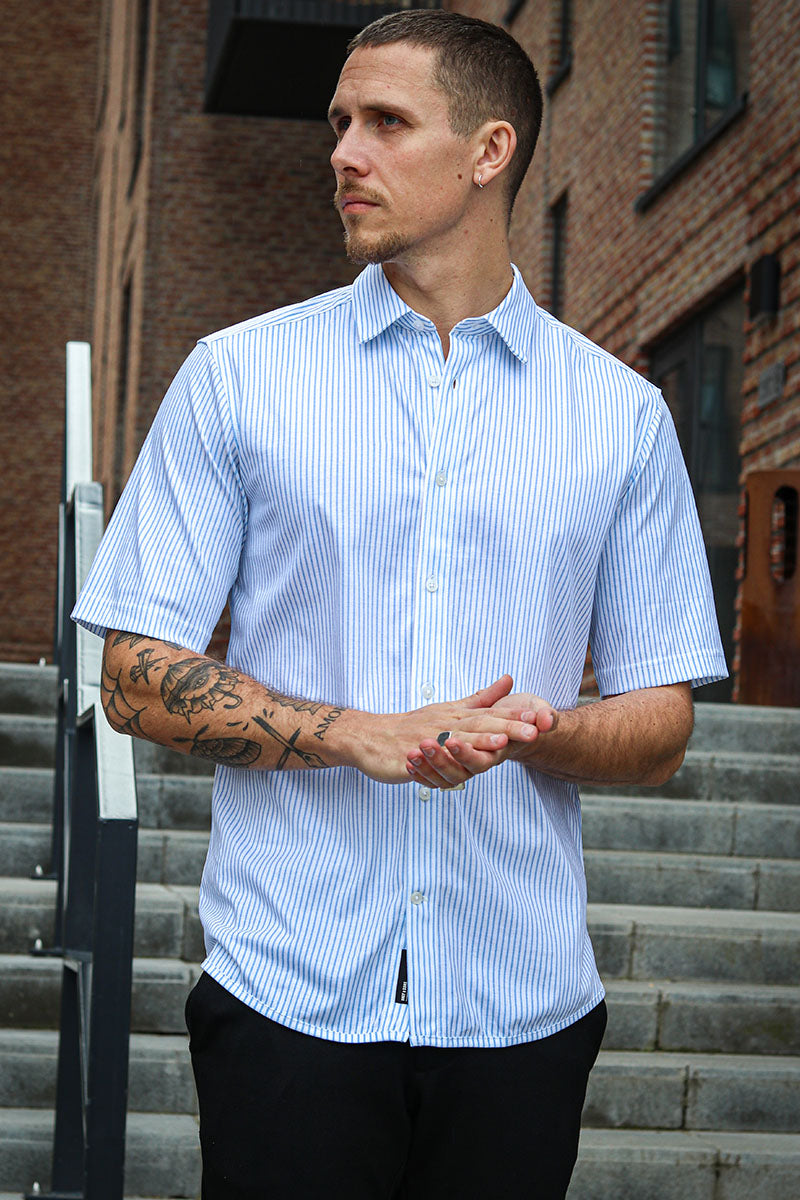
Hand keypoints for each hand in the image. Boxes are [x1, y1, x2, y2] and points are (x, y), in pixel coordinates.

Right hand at [343, 676, 542, 784]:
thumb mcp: (451, 708)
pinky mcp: (411, 755)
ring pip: (457, 741)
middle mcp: (445, 724)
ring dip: (479, 741)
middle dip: (507, 728)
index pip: (491, 713)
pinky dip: (441, 758)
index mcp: (457, 715)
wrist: (370, 736)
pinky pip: (428, 758)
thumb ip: (481, 697)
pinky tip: (452, 760)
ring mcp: (428, 739)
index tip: (542, 716)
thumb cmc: (412, 725)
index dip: (517, 715)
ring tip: (501, 744)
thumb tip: (509, 680)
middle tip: (533, 731)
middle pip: (481, 725)